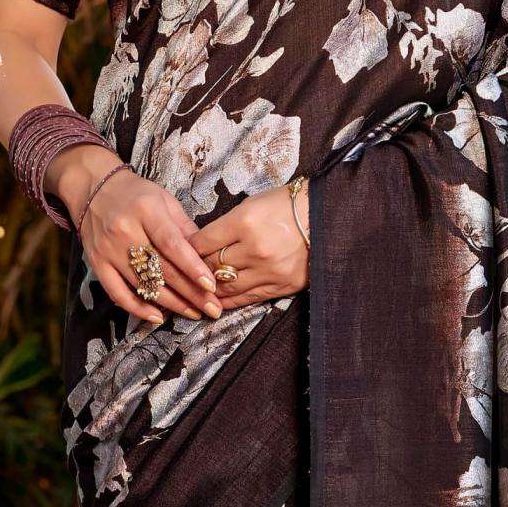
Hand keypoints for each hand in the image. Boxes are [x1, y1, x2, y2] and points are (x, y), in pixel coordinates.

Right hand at [51, 145, 222, 326]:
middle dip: (191, 293)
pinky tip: (158, 317)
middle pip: (162, 269)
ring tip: (194, 313)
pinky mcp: (97, 263)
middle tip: (213, 308)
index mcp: (146, 211)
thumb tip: (208, 256)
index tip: (212, 286)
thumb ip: (185, 228)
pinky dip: (137, 308)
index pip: (172, 244)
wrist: (93, 188)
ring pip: (144, 284)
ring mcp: (109, 249)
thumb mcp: (165, 200)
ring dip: (172, 304)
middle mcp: (125, 230)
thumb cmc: (136, 194)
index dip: (193, 268)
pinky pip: (117, 292)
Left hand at [193, 182, 310, 308]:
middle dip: (197, 269)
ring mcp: (269, 270)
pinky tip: (219, 301)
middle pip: (211, 265)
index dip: (188, 249)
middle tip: (187, 272)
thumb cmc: (286, 206)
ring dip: (210, 289)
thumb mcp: (251, 204)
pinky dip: (229, 301)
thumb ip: (226, 225)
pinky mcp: (281, 285)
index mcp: (244, 221)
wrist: (325, 217)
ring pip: (226, 285)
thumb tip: (202, 245)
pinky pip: (247, 298)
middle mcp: (255, 248)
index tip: (182, 252)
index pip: (203, 242)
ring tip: (200, 289)